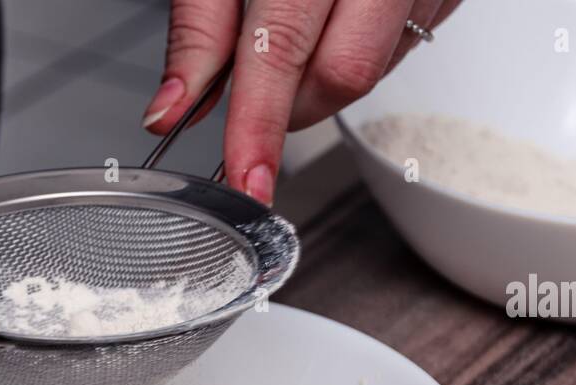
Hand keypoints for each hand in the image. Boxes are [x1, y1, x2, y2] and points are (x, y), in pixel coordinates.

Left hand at [144, 0, 461, 204]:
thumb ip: (200, 27)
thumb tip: (173, 109)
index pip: (284, 50)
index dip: (260, 126)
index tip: (247, 177)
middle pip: (342, 76)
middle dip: (290, 106)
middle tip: (256, 94)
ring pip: (374, 70)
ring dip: (322, 78)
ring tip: (302, 25)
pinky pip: (401, 46)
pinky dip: (358, 48)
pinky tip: (343, 11)